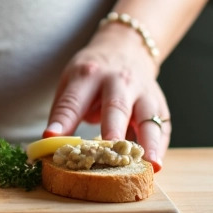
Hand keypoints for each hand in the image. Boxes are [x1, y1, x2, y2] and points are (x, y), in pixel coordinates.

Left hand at [44, 23, 170, 170]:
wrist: (126, 48)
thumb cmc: (92, 74)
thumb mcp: (71, 82)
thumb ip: (64, 111)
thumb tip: (50, 145)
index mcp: (88, 75)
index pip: (74, 100)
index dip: (63, 120)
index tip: (53, 138)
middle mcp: (118, 81)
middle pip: (116, 106)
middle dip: (113, 128)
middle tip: (109, 150)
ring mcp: (142, 91)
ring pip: (147, 116)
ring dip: (148, 141)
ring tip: (149, 164)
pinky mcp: (159, 104)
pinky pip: (162, 126)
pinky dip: (160, 145)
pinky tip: (156, 163)